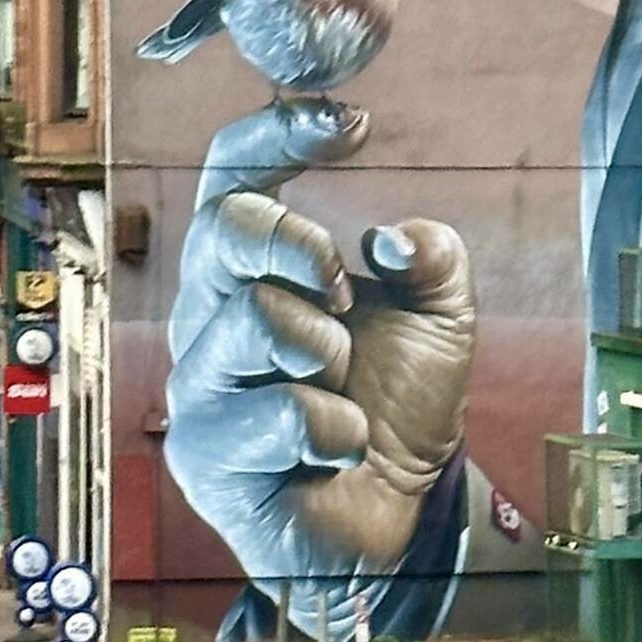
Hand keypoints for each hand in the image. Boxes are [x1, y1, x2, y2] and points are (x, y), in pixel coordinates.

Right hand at [163, 99, 474, 641]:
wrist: (398, 516)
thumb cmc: (398, 403)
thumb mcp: (440, 315)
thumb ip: (431, 258)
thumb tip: (390, 239)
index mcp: (251, 269)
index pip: (233, 176)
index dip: (276, 135)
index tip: (352, 124)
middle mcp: (208, 317)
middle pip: (224, 231)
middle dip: (301, 247)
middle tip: (344, 289)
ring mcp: (201, 389)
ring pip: (252, 319)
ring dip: (326, 348)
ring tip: (342, 382)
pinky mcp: (208, 459)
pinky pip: (276, 415)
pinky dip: (335, 428)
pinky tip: (340, 447)